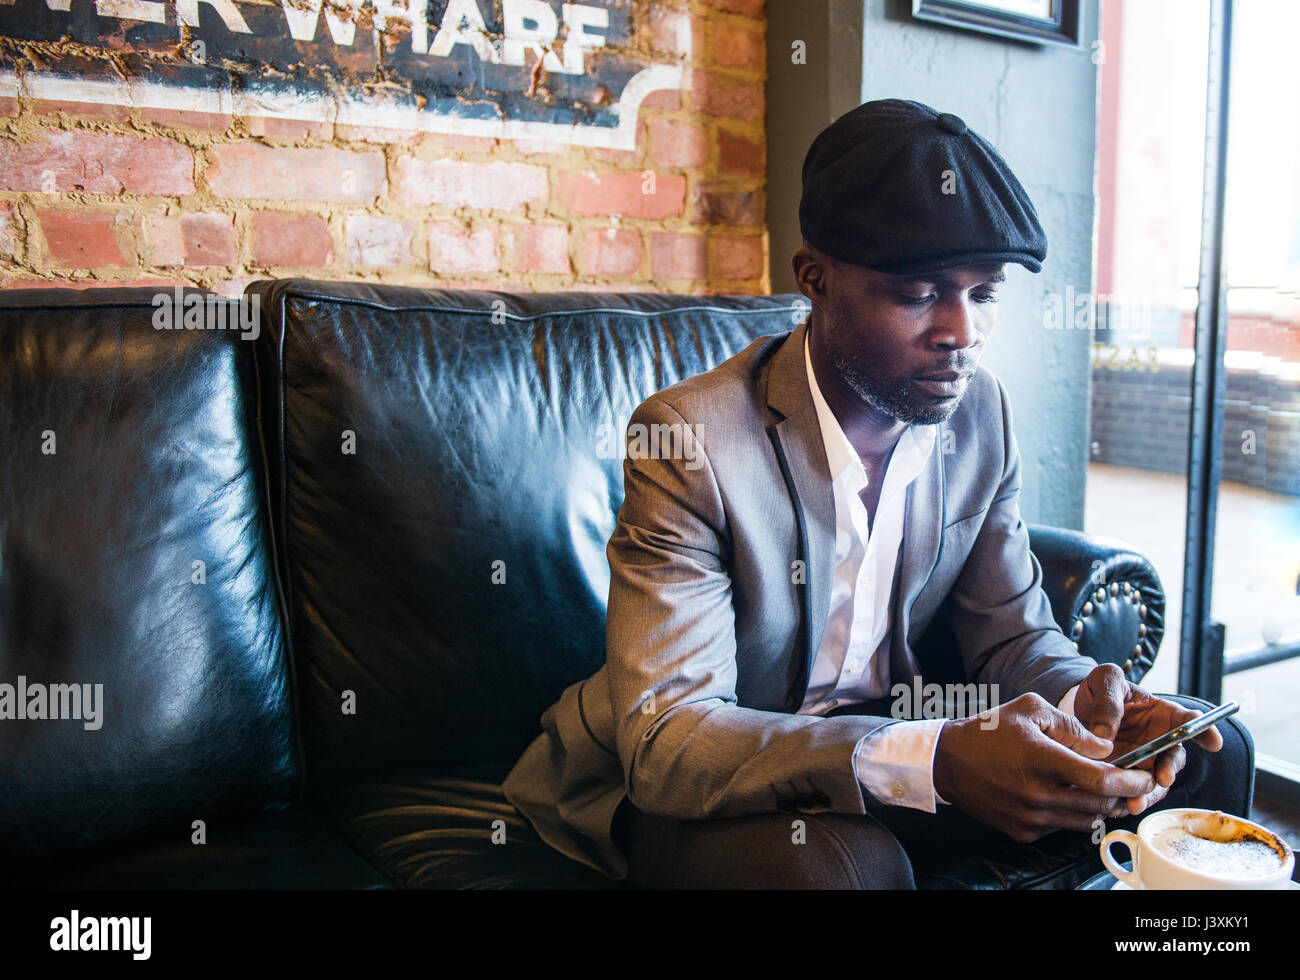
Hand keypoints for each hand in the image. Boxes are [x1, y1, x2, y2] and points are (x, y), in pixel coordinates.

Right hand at [933, 692, 1156, 842]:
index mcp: (1043, 760)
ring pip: (1083, 820)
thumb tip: (1105, 749)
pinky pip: (1060, 827)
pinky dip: (1070, 814)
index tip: (1145, 776)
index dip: (1131, 781)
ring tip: (1100, 789)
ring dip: (1098, 807)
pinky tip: (1064, 795)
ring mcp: (1030, 817)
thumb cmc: (989, 730)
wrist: (947, 761)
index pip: (1102, 780)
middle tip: (1130, 782)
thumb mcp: (1030, 710)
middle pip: (1098, 804)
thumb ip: (1073, 727)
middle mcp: (1038, 795)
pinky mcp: (1022, 831)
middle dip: (1120, 794)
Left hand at [1071, 663, 1223, 816]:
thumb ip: (1108, 703)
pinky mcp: (1126, 777)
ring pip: (1154, 783)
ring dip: (1147, 794)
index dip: (1205, 731)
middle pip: (1173, 759)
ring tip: (1135, 802)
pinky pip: (1131, 793)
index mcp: (1163, 714)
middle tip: (1162, 779)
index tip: (1214, 742)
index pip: (1189, 721)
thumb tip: (1104, 735)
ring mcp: (1144, 762)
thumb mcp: (1104, 682)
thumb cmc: (1100, 691)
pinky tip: (1114, 805)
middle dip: (1170, 771)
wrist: (1078, 709)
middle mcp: (1160, 742)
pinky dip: (1124, 801)